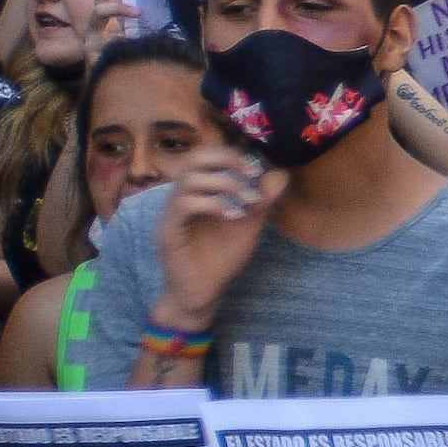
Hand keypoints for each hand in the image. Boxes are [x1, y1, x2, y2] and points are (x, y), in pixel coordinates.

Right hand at [147, 149, 288, 329]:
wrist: (202, 293)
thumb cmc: (221, 258)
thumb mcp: (249, 225)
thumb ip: (262, 200)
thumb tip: (280, 172)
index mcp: (197, 192)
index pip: (205, 156)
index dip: (231, 153)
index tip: (257, 167)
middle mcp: (180, 197)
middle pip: (193, 158)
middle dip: (225, 159)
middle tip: (251, 173)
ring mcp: (170, 214)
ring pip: (189, 179)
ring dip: (225, 184)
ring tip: (247, 202)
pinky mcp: (167, 232)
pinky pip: (184, 205)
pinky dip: (213, 204)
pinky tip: (233, 217)